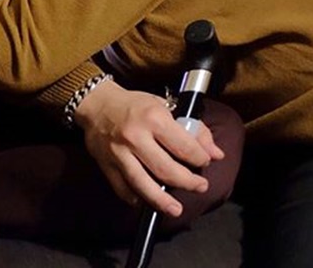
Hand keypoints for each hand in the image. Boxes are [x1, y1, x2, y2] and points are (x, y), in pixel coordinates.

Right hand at [74, 79, 223, 216]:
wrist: (97, 104)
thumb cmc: (134, 104)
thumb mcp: (164, 106)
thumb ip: (193, 128)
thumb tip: (216, 153)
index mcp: (153, 118)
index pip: (183, 146)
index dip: (200, 158)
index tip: (205, 162)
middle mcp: (136, 136)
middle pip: (166, 169)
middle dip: (188, 182)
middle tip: (200, 186)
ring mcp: (119, 153)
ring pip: (143, 184)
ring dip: (162, 200)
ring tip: (176, 209)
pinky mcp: (106, 165)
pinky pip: (123, 188)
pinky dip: (136, 198)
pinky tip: (147, 200)